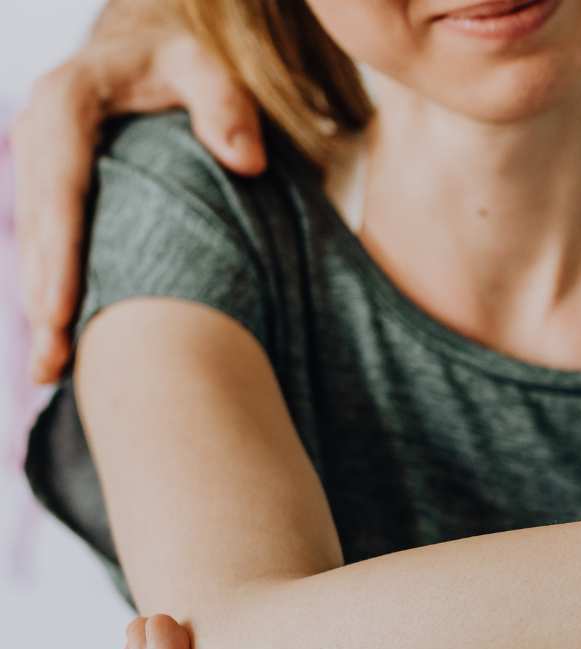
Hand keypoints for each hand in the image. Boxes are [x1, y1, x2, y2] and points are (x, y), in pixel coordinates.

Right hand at [13, 0, 264, 384]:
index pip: (59, 184)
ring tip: (51, 374)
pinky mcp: (56, 195)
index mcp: (68, 102)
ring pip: (35, 247)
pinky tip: (64, 350)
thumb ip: (225, 103)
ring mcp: (43, 169)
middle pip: (38, 230)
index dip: (58, 250)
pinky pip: (50, 250)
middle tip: (54, 364)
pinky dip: (54, 296)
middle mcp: (42, 138)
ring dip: (41, 310)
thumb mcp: (205, 64)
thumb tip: (248, 160)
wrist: (146, 45)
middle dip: (43, 299)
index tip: (61, 310)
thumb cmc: (182, 60)